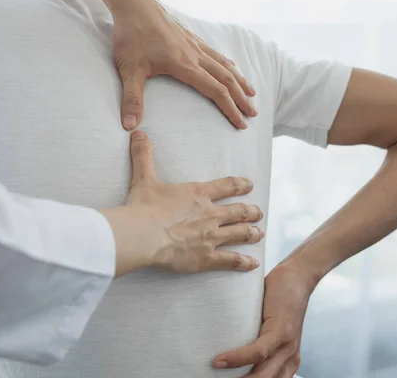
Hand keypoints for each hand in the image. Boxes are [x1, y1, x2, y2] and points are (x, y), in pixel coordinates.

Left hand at [84, 0, 256, 129]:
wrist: (134, 3)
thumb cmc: (131, 35)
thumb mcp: (129, 70)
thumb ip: (131, 99)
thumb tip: (130, 126)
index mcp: (185, 66)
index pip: (216, 91)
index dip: (230, 109)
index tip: (241, 124)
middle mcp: (195, 55)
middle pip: (227, 79)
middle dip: (241, 98)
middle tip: (252, 113)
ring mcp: (195, 44)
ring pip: (225, 64)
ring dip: (240, 81)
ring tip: (251, 93)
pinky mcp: (191, 37)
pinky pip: (216, 53)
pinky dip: (228, 64)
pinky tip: (232, 66)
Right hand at [101, 131, 263, 275]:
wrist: (143, 234)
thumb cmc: (144, 207)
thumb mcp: (144, 178)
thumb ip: (143, 156)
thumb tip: (137, 133)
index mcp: (198, 194)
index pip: (226, 186)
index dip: (240, 185)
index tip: (249, 185)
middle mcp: (210, 214)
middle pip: (238, 211)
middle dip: (251, 212)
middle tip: (259, 212)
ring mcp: (211, 236)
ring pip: (239, 233)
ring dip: (251, 233)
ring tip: (259, 233)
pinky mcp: (206, 257)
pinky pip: (230, 260)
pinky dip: (243, 262)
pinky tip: (253, 264)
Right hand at [213, 263, 311, 377]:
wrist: (296, 277)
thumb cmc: (278, 301)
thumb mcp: (268, 331)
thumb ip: (255, 345)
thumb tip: (223, 354)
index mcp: (286, 363)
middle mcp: (289, 360)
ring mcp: (287, 346)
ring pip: (262, 375)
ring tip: (213, 375)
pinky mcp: (282, 331)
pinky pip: (259, 352)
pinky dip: (238, 358)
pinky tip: (221, 360)